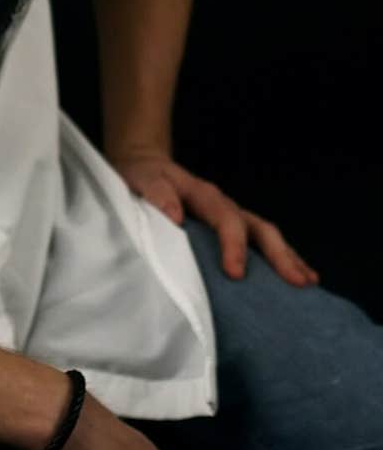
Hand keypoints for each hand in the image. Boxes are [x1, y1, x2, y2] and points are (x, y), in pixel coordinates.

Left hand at [111, 153, 318, 286]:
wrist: (145, 166)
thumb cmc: (142, 177)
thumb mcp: (142, 180)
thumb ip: (157, 195)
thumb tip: (176, 217)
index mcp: (205, 196)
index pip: (227, 220)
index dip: (234, 246)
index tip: (236, 274)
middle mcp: (225, 206)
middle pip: (260, 228)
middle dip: (280, 255)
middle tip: (297, 282)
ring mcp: (232, 217)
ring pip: (267, 236)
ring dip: (288, 258)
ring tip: (308, 283)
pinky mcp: (231, 230)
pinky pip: (261, 244)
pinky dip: (282, 258)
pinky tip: (299, 278)